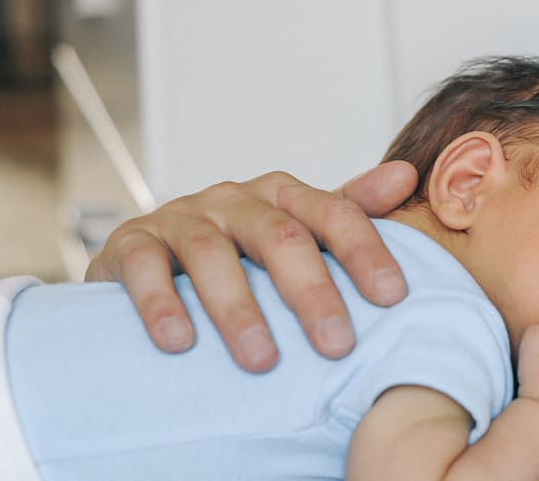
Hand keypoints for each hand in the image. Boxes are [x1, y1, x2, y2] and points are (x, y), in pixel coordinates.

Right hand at [85, 162, 418, 371]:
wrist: (145, 261)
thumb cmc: (236, 253)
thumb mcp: (294, 231)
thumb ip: (349, 209)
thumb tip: (407, 177)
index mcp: (282, 196)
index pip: (334, 214)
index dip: (364, 252)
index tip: (392, 298)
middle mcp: (234, 199)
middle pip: (279, 237)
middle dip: (311, 292)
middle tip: (337, 344)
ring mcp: (181, 217)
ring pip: (213, 255)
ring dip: (239, 310)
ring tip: (262, 360)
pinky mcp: (131, 243)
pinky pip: (144, 267)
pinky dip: (161, 303)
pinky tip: (179, 342)